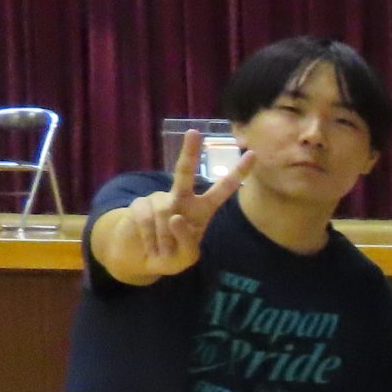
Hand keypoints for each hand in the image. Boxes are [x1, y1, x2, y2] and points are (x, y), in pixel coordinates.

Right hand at [124, 129, 250, 277]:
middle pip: (184, 173)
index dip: (237, 173)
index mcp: (202, 210)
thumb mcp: (186, 257)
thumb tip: (175, 216)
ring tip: (162, 249)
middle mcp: (181, 198)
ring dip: (164, 238)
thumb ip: (188, 242)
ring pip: (165, 214)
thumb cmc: (170, 257)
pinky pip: (146, 219)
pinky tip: (149, 244)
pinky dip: (149, 238)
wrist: (140, 260)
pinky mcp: (139, 204)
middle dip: (188, 152)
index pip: (223, 189)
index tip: (253, 154)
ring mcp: (159, 199)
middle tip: (194, 132)